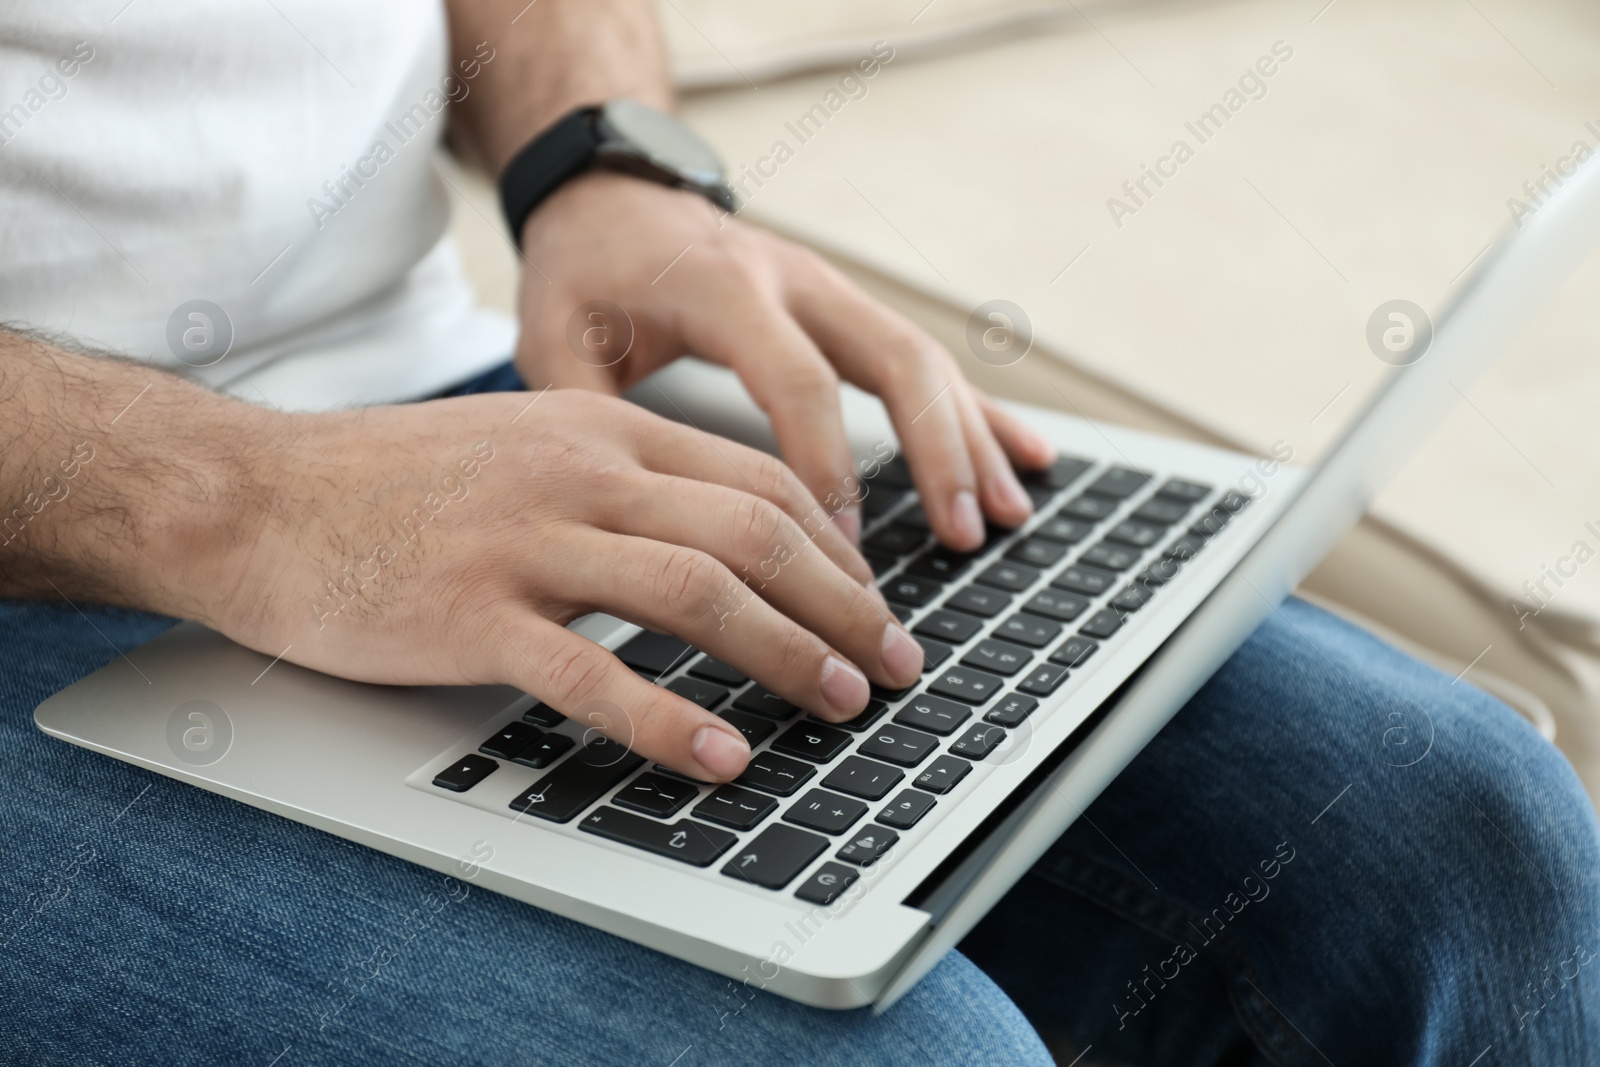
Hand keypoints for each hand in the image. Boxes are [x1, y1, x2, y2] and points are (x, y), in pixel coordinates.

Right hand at [210, 389, 924, 780]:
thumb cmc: (391, 481)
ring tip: (842, 703)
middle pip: (753, 533)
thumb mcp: (524, 447)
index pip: (757, 481)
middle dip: (844, 604)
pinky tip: (720, 757)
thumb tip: (716, 539)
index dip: (837, 548)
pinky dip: (669, 719)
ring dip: (787, 653)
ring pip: (696, 592)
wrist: (254, 495)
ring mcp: (525, 540)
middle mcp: (578, 472)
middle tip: (893, 664)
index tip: (871, 601)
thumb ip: (618, 479)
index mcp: (601, 428)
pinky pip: (592, 671)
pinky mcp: (471, 614)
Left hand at [512, 172, 1055, 549]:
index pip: (799, 383)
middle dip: (938, 453)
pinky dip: (979, 413)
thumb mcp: (554, 336)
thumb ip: (589, 419)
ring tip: (1004, 517)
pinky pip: (929, 359)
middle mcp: (797, 280)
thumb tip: (630, 522)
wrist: (614, 193)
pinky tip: (1027, 459)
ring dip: (971, 440)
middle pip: (897, 359)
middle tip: (961, 537)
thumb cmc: (583, 270)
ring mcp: (833, 290)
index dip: (829, 470)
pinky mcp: (850, 308)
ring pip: (927, 359)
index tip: (845, 553)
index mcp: (725, 288)